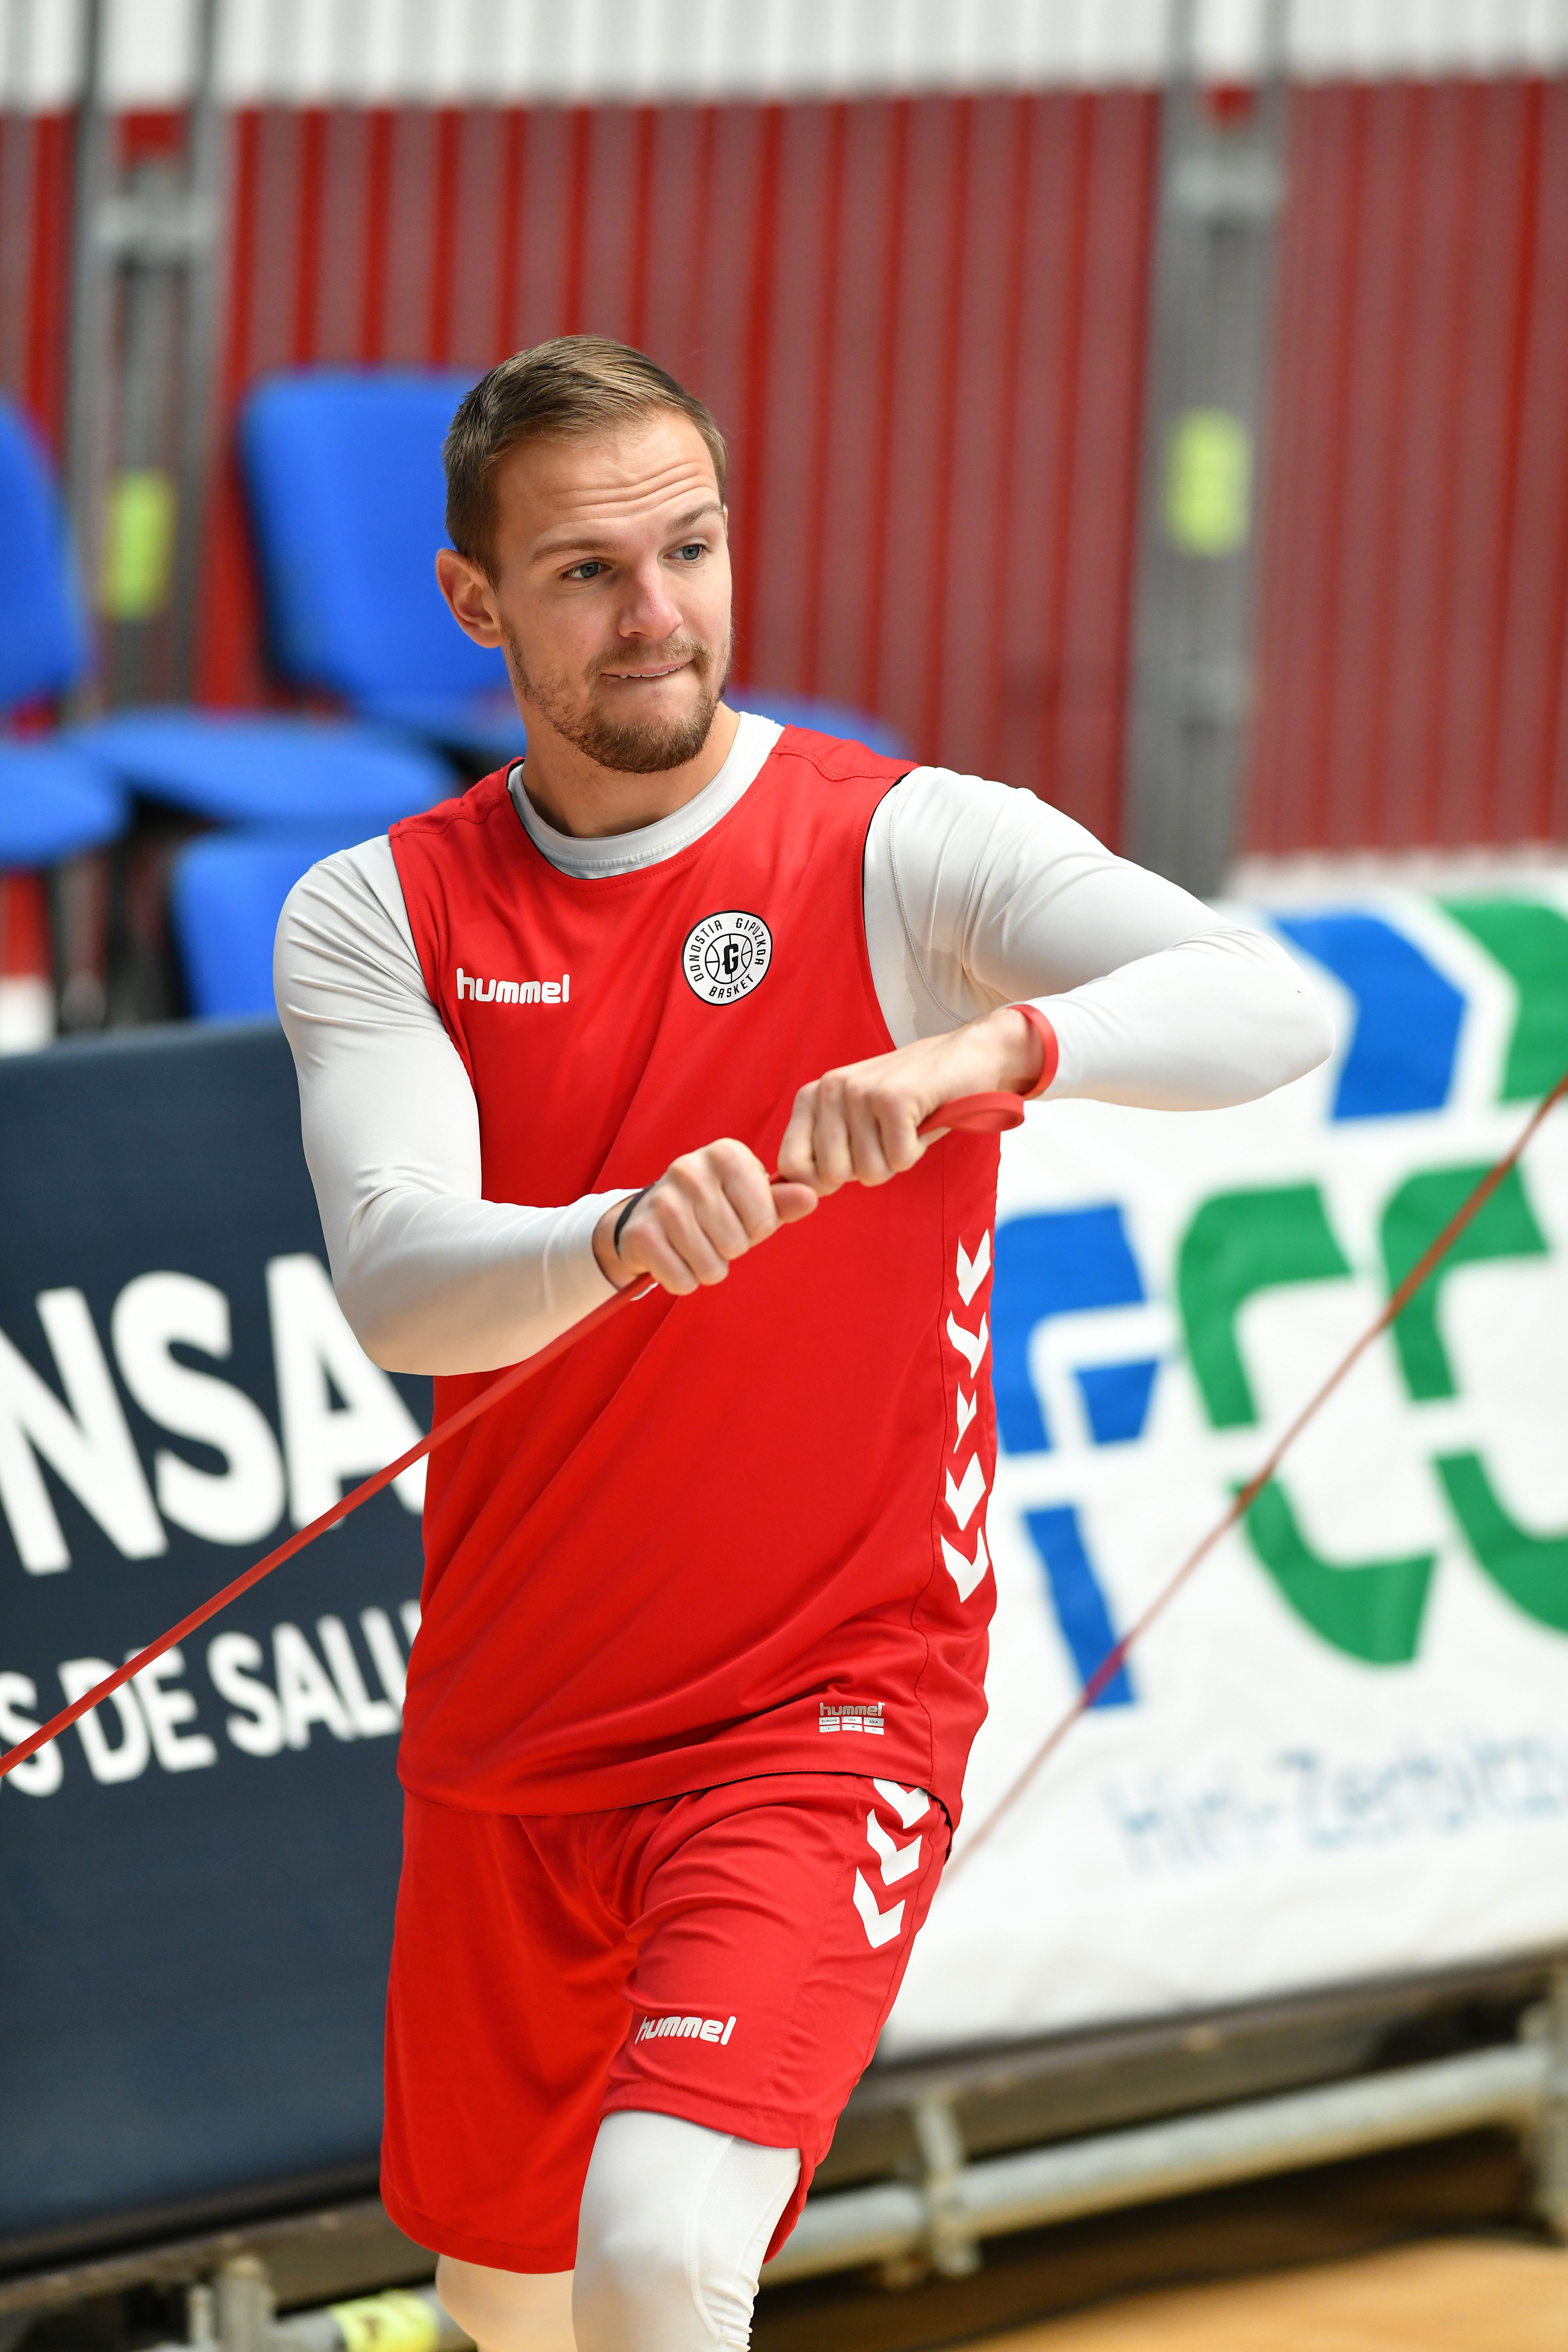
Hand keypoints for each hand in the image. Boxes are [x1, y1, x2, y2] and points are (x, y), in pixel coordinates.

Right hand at [593, 1139, 817, 1294]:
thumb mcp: (751, 1200)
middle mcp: (690, 1169)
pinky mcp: (641, 1234)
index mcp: (726, 1154)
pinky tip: (674, 1256)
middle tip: (712, 1233)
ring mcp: (663, 1201)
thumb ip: (782, 1201)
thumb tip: (812, 1196)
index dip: (757, 1229)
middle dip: (730, 1250)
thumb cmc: (714, 1208)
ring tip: (694, 1245)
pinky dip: (683, 1279)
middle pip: (737, 1244)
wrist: (648, 1217)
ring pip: (711, 1266)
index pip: (765, 1219)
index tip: (739, 1217)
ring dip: (708, 1267)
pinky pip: (683, 1281)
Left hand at [776, 1006, 1043, 1194]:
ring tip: (905, 1125)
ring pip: (869, 1172)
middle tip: (888, 1137)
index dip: (821, 1182)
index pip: (790, 1165)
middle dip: (867, 1168)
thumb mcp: (857, 1125)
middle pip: (832, 1176)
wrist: (968, 1059)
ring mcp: (860, 1091)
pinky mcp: (893, 1097)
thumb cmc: (910, 1102)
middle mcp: (829, 1089)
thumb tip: (799, 1196)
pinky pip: (899, 1160)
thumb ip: (825, 1154)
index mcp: (812, 1097)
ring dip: (896, 1158)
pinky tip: (921, 1120)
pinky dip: (916, 1150)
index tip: (852, 1164)